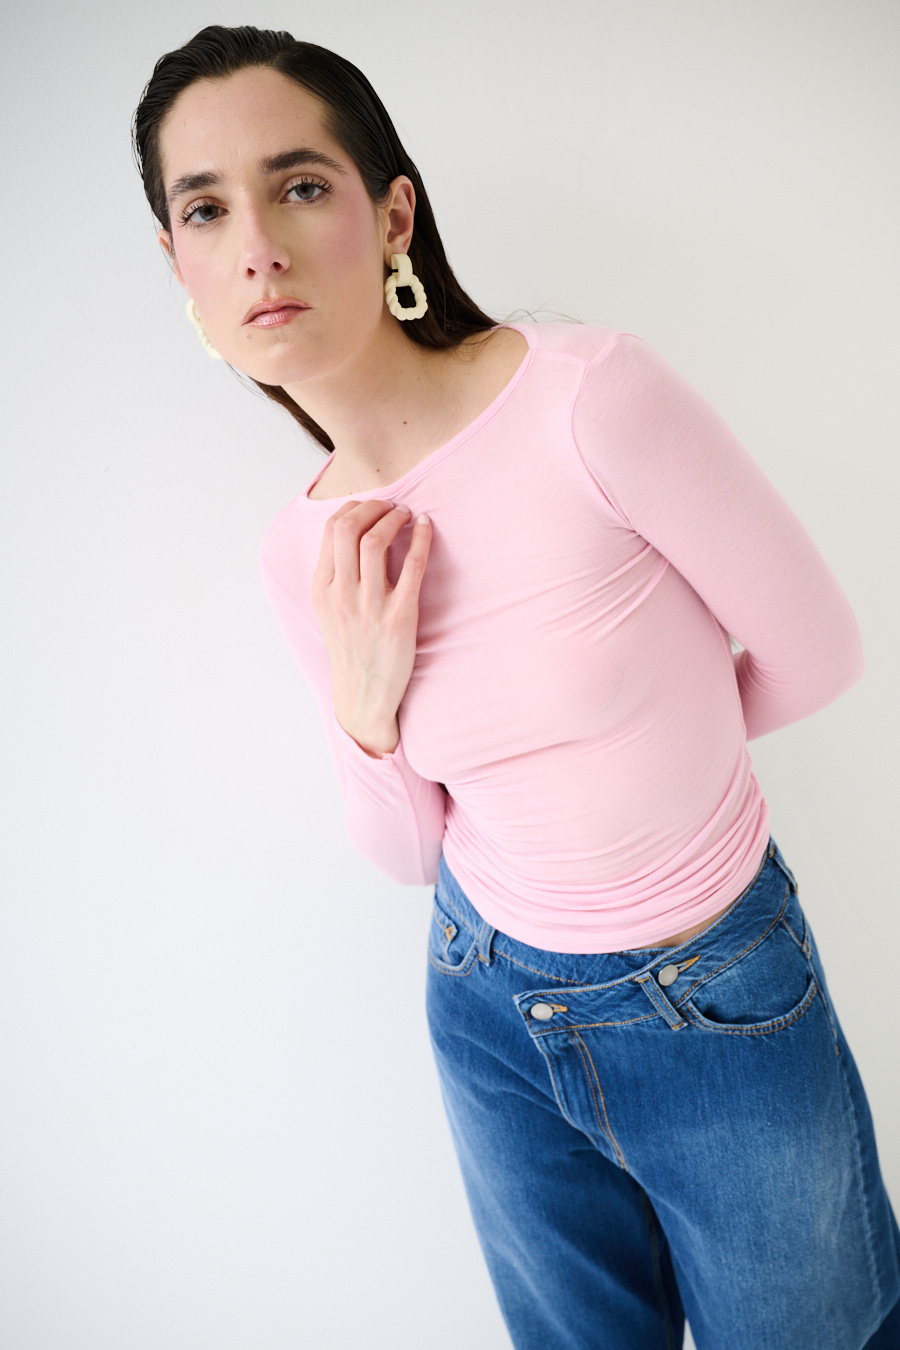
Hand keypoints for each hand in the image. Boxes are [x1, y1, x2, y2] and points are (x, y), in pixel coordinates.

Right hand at [311, 499, 432, 751]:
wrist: (364, 694)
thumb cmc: (351, 648)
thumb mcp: (329, 610)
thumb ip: (336, 573)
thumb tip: (352, 531)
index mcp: (322, 589)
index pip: (332, 530)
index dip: (354, 508)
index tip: (371, 506)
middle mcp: (342, 594)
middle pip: (350, 528)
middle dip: (373, 506)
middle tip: (390, 505)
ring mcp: (370, 605)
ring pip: (376, 541)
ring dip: (394, 518)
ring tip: (406, 514)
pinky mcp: (400, 616)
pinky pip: (412, 566)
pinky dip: (421, 539)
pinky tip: (426, 527)